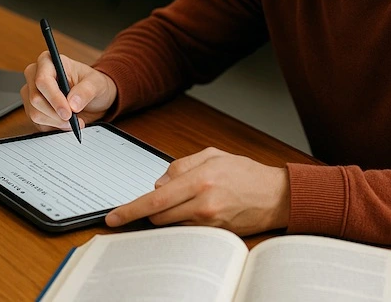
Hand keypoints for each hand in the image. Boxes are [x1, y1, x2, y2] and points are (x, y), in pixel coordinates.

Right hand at [20, 52, 116, 131]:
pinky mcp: (33, 109)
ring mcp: (32, 93)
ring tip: (73, 122)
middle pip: (35, 98)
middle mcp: (35, 76)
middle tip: (73, 120)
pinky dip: (54, 126)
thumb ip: (86, 91)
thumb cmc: (92, 84)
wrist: (93, 98)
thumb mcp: (96, 83)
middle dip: (56, 113)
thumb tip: (73, 104)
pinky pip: (38, 123)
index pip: (42, 80)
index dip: (54, 98)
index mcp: (48, 62)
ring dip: (56, 122)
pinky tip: (66, 123)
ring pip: (35, 113)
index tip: (68, 112)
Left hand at [105, 147, 289, 235]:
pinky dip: (181, 223)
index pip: (154, 200)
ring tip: (181, 204)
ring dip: (166, 218)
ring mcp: (209, 222)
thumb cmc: (246, 173)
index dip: (130, 210)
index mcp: (199, 180)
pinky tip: (191, 213)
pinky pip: (186, 231)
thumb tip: (158, 182)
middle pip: (158, 217)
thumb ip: (181, 165)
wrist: (276, 195)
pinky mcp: (215, 233)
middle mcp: (203, 203)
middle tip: (148, 205)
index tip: (114, 217)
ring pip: (170, 226)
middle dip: (148, 212)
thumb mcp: (212, 155)